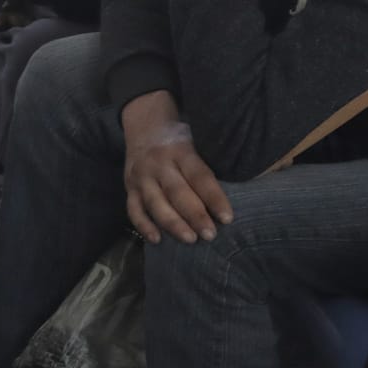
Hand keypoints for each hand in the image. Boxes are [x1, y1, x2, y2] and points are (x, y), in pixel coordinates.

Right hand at [120, 92, 232, 243]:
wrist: (144, 128)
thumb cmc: (179, 140)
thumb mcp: (195, 142)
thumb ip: (207, 165)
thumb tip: (238, 192)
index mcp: (180, 151)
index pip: (200, 177)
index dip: (214, 198)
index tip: (227, 218)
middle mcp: (159, 164)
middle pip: (177, 192)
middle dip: (195, 215)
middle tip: (210, 235)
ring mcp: (141, 177)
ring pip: (155, 204)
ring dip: (172, 223)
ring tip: (190, 239)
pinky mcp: (128, 188)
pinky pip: (133, 210)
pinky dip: (144, 226)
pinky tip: (157, 240)